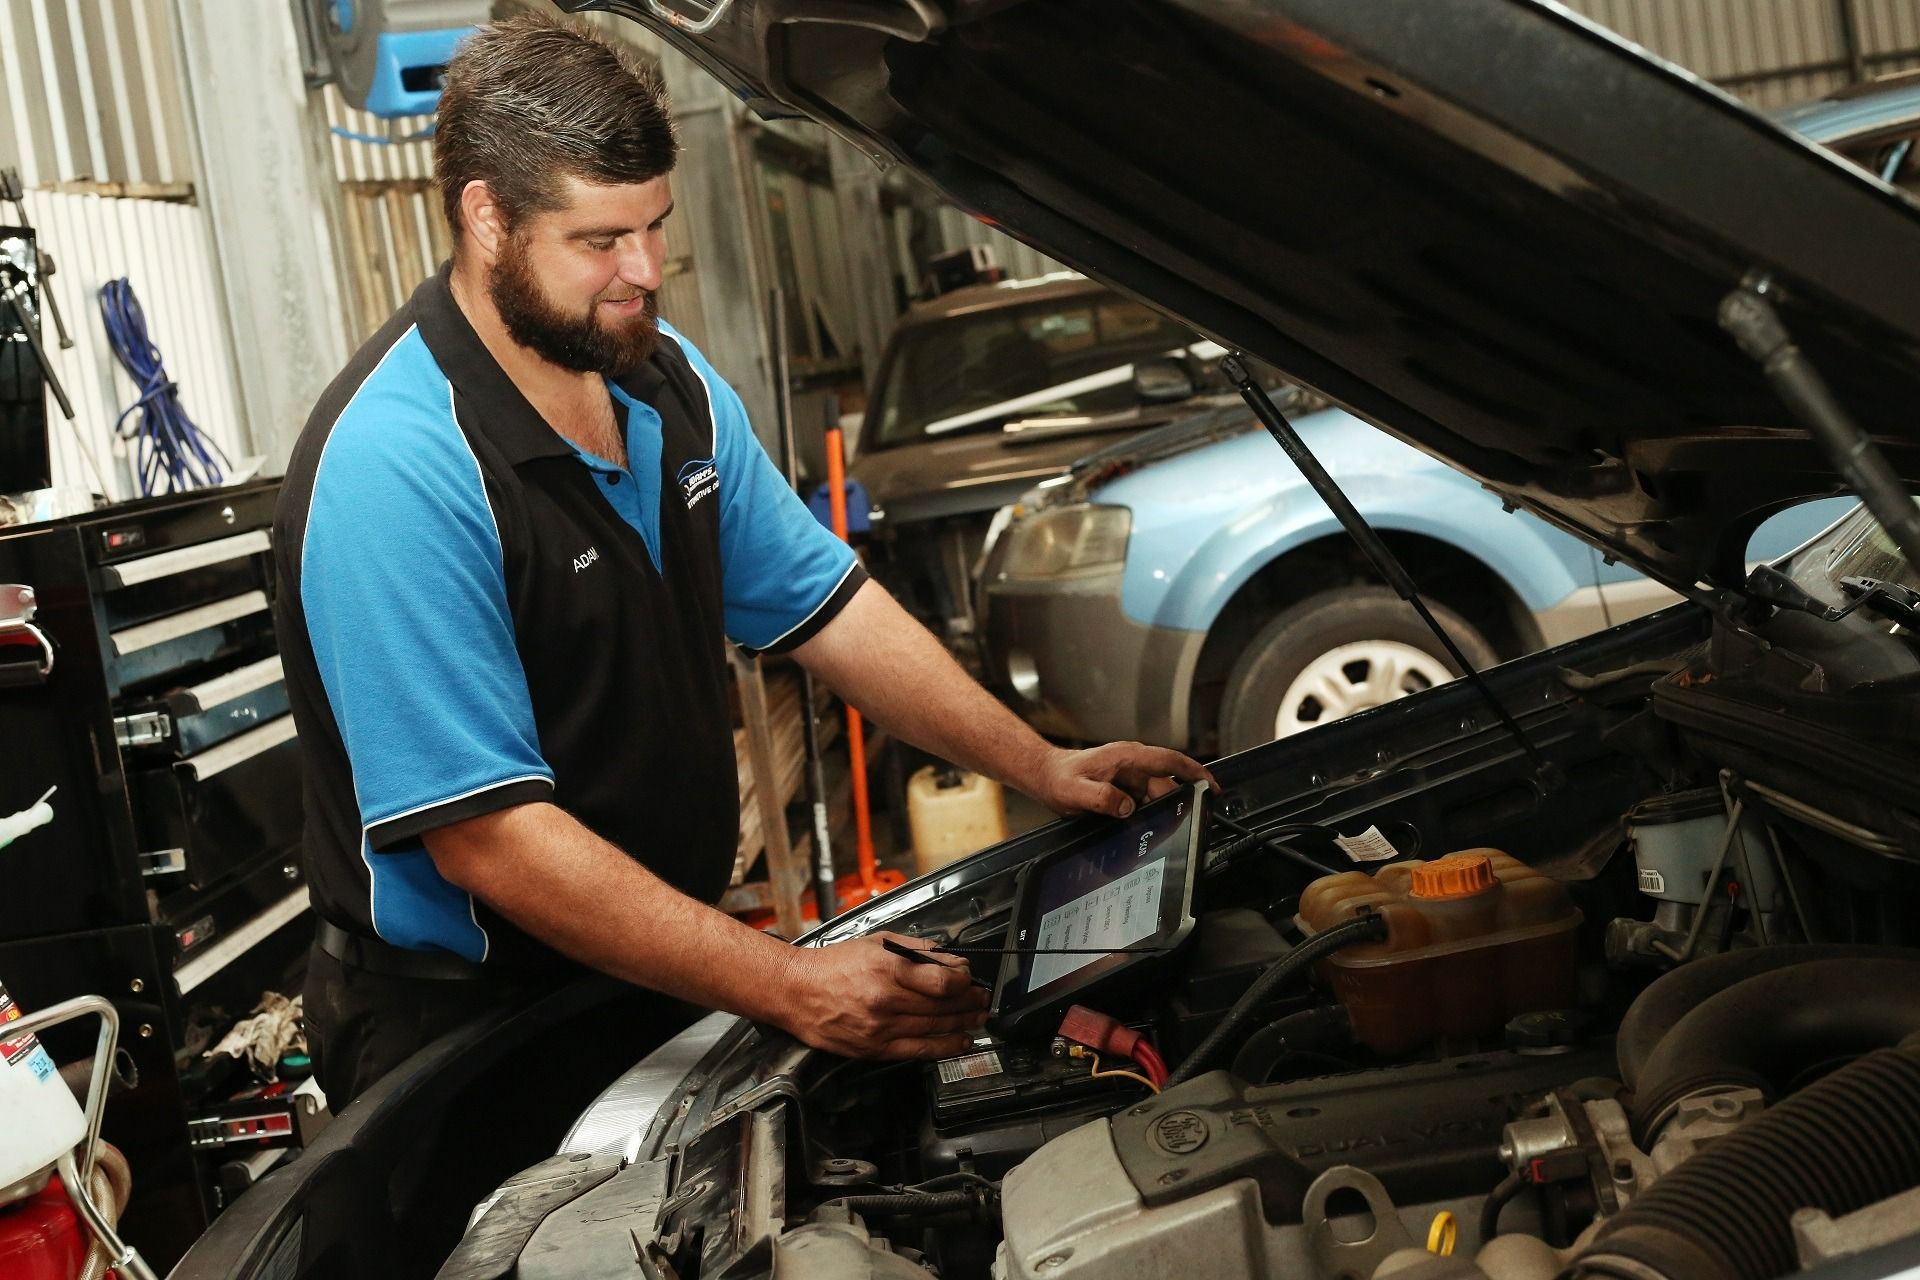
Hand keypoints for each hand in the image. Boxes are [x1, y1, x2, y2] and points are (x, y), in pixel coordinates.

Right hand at [775, 932, 989, 1059]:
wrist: (796, 991)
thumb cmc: (833, 965)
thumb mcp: (875, 942)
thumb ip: (915, 950)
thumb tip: (948, 959)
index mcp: (887, 969)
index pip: (941, 981)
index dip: (963, 982)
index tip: (969, 979)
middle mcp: (885, 1000)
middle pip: (942, 1007)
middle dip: (969, 1003)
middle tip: (982, 1000)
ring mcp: (880, 1028)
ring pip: (934, 1029)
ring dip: (963, 1024)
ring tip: (978, 1019)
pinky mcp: (874, 1049)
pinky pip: (918, 1050)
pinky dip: (944, 1047)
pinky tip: (961, 1041)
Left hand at [1031, 741, 1217, 817]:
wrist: (1046, 775)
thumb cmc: (1059, 778)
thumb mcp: (1075, 791)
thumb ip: (1101, 798)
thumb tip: (1127, 808)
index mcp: (1127, 757)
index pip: (1170, 761)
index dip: (1195, 772)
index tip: (1211, 786)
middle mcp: (1133, 763)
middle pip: (1167, 784)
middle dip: (1181, 803)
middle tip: (1189, 826)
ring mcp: (1130, 775)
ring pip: (1157, 794)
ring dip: (1163, 811)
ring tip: (1164, 830)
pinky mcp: (1126, 786)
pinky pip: (1146, 800)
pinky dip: (1150, 813)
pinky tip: (1147, 827)